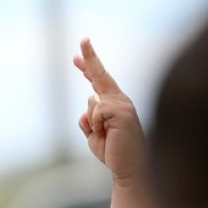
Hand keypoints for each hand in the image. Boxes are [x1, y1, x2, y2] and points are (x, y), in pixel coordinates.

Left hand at [73, 38, 145, 186]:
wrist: (130, 169)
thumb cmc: (115, 154)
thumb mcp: (95, 137)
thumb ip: (89, 122)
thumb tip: (87, 106)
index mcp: (115, 104)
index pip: (99, 81)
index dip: (88, 67)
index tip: (77, 56)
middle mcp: (121, 100)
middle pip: (100, 76)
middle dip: (90, 58)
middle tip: (83, 38)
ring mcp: (123, 104)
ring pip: (92, 103)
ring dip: (93, 125)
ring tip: (107, 137)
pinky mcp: (123, 111)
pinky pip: (96, 111)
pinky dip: (96, 126)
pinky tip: (108, 135)